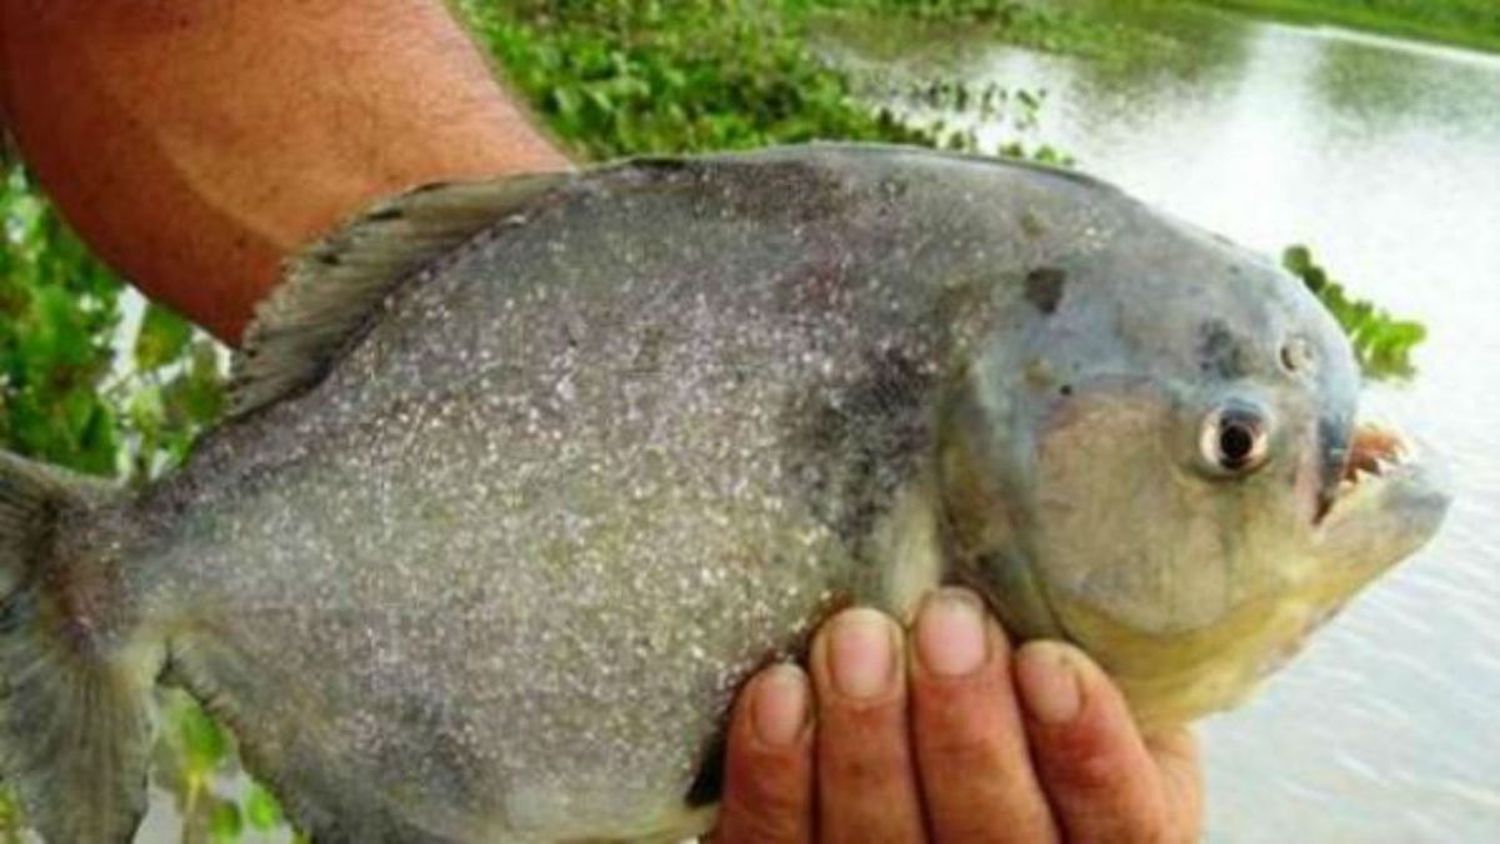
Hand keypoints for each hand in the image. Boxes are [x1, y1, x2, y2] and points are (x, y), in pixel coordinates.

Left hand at [710, 588, 1201, 842]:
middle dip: (965, 727)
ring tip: (855, 636)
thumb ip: (1102, 657)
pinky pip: (779, 842)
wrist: (925, 758)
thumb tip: (1079, 559)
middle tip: (944, 622)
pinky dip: (776, 772)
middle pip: (995, 837)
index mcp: (1102, 838)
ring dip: (866, 738)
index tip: (1048, 660)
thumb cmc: (1026, 709)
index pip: (1119, 823)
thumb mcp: (1094, 692)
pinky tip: (780, 691)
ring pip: (883, 842)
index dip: (1088, 750)